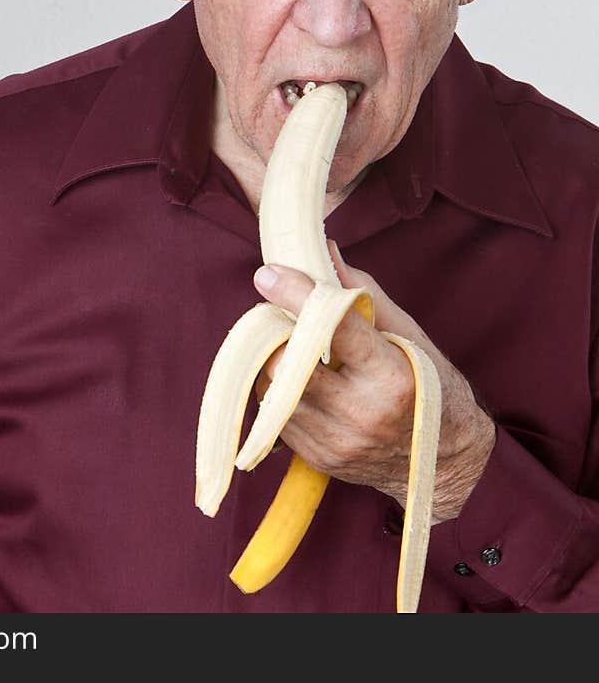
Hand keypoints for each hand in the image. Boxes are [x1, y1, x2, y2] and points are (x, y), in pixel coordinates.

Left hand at [253, 246, 496, 521]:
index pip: (333, 329)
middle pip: (288, 365)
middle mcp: (362, 414)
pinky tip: (302, 381)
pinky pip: (277, 417)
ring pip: (273, 392)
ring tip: (292, 348)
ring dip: (274, 363)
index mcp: (391, 376)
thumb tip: (324, 252)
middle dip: (277, 335)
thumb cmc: (430, 385)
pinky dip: (280, 392)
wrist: (446, 463)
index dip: (296, 296)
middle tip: (280, 316)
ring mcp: (338, 443)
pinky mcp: (319, 459)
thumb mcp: (409, 334)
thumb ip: (363, 293)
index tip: (268, 274)